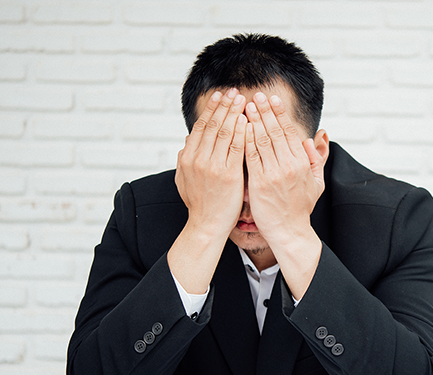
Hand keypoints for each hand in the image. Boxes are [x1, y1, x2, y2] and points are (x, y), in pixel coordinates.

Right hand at [168, 88, 247, 294]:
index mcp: (187, 158)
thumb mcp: (184, 179)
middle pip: (214, 125)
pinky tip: (248, 121)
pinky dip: (243, 132)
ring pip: (225, 133)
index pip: (201, 126)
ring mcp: (213, 166)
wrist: (206, 226)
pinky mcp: (228, 175)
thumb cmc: (199, 204)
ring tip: (244, 100)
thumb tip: (187, 141)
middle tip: (234, 92)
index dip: (212, 109)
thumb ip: (185, 159)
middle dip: (225, 106)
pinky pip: (237, 148)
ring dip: (235, 113)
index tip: (220, 96)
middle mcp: (198, 159)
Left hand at [244, 92, 327, 298]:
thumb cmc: (301, 208)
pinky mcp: (259, 184)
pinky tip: (239, 128)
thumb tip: (316, 137)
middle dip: (264, 111)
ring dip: (253, 121)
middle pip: (275, 131)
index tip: (272, 99)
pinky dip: (245, 140)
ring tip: (245, 106)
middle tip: (256, 95)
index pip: (289, 132)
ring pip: (261, 140)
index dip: (279, 114)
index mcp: (302, 163)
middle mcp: (289, 165)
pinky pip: (251, 157)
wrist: (289, 232)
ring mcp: (274, 174)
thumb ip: (317, 159)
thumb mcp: (317, 183)